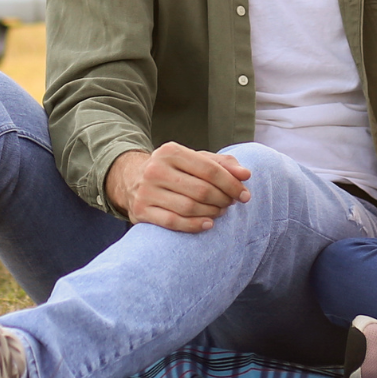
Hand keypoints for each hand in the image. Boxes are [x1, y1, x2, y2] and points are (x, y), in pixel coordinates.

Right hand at [105, 142, 252, 231]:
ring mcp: (146, 191)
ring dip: (212, 212)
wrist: (131, 180)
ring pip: (189, 207)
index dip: (231, 184)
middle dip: (223, 199)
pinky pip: (174, 222)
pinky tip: (208, 223)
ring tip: (220, 212)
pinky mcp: (141, 211)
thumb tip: (245, 175)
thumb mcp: (193, 160)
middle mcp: (155, 169)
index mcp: (170, 151)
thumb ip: (221, 164)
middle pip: (201, 190)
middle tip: (231, 204)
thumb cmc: (172, 170)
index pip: (210, 169)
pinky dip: (195, 225)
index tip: (245, 194)